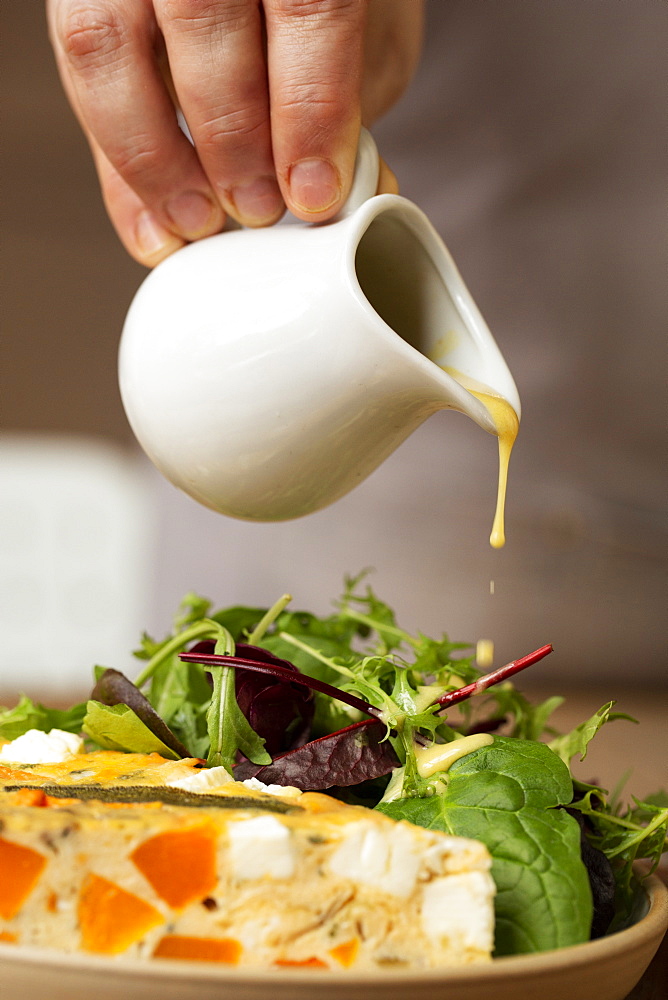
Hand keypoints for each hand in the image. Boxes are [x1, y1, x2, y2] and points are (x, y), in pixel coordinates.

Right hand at [47, 0, 422, 265]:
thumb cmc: (315, 14)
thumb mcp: (362, 45)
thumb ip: (350, 110)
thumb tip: (348, 202)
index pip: (306, 3)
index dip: (310, 106)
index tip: (313, 193)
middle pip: (202, 15)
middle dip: (232, 135)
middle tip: (258, 209)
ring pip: (109, 40)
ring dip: (156, 154)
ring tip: (200, 221)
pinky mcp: (82, 0)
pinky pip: (80, 76)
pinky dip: (118, 170)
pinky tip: (153, 226)